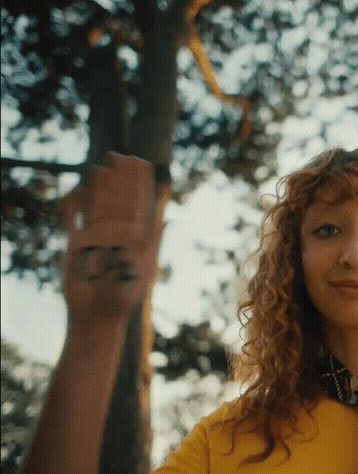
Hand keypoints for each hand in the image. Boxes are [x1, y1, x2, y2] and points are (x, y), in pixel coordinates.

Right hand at [60, 152, 164, 342]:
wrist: (97, 317)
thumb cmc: (123, 299)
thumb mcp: (141, 269)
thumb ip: (151, 243)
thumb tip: (166, 220)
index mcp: (138, 238)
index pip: (140, 205)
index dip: (140, 185)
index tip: (143, 165)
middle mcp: (118, 235)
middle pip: (118, 200)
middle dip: (120, 179)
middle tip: (120, 156)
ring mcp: (97, 237)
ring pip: (97, 206)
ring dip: (98, 186)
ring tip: (99, 166)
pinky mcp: (76, 244)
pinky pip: (74, 219)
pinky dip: (75, 205)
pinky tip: (77, 191)